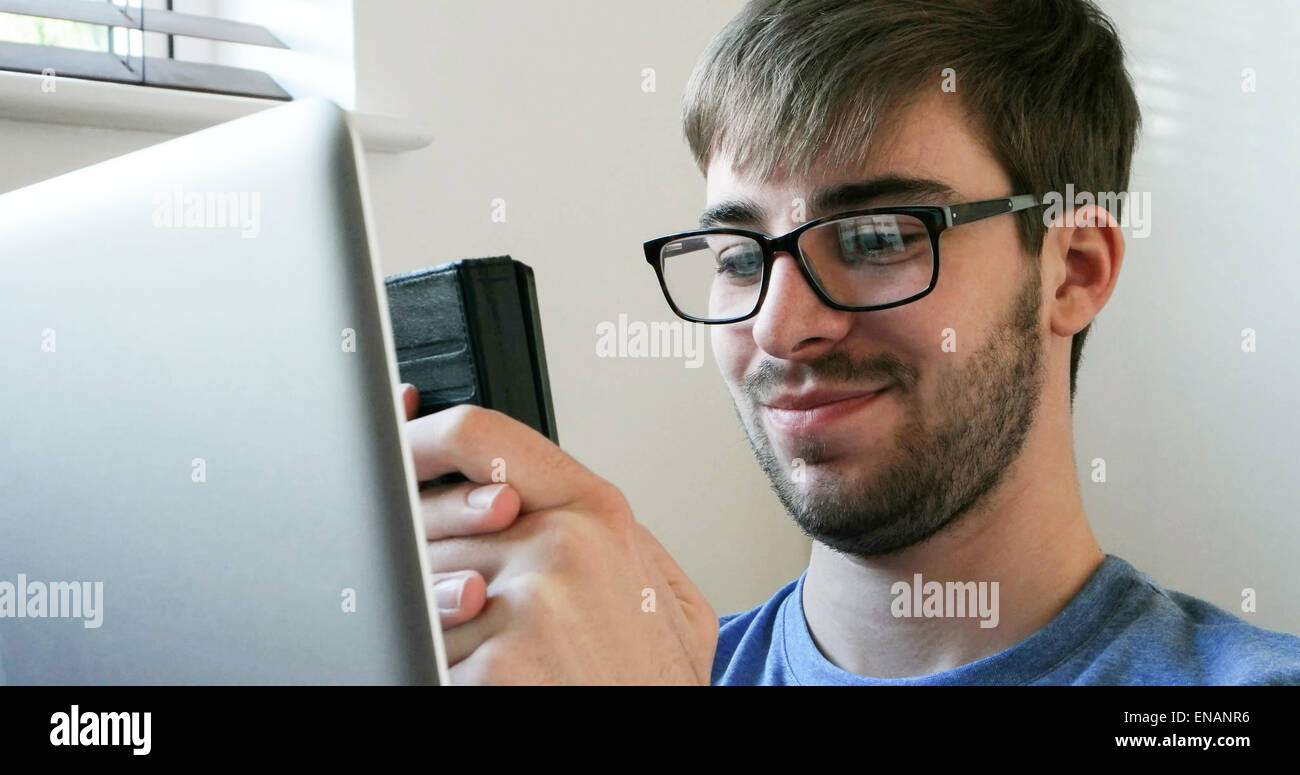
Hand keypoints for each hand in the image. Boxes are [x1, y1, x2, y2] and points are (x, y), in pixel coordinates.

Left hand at [400, 387, 718, 684]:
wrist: (668, 748)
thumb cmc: (652, 678)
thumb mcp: (660, 585)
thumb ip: (592, 526)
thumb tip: (496, 485)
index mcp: (597, 513)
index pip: (480, 434)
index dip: (419, 437)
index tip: (396, 454)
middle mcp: (562, 547)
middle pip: (429, 523)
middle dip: (427, 563)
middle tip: (460, 600)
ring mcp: (527, 607)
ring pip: (417, 591)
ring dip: (432, 624)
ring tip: (491, 653)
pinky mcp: (494, 668)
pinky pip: (419, 650)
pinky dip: (435, 667)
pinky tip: (485, 680)